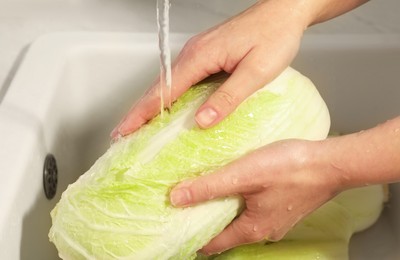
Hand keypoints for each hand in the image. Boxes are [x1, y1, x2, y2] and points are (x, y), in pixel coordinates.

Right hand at [111, 0, 309, 137]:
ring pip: (168, 83)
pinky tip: (168, 109)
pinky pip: (180, 79)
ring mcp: (198, 53)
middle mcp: (193, 53)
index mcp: (201, 56)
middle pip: (159, 86)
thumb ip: (229, 96)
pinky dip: (168, 96)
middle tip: (124, 133)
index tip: (126, 129)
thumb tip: (203, 121)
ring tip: (140, 126)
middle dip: (139, 111)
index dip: (143, 112)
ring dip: (152, 105)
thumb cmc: (275, 36)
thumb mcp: (256, 72)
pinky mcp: (206, 55)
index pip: (164, 90)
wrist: (284, 12)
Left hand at [169, 139, 341, 254]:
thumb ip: (209, 187)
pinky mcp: (282, 206)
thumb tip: (176, 198)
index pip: (213, 244)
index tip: (175, 226)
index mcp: (252, 230)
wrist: (331, 163)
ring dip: (222, 210)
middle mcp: (264, 230)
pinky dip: (238, 202)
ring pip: (240, 220)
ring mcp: (275, 220)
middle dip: (205, 221)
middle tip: (185, 206)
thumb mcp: (243, 175)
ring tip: (205, 194)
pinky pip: (253, 210)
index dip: (192, 236)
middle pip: (226, 232)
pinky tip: (234, 186)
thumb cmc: (291, 169)